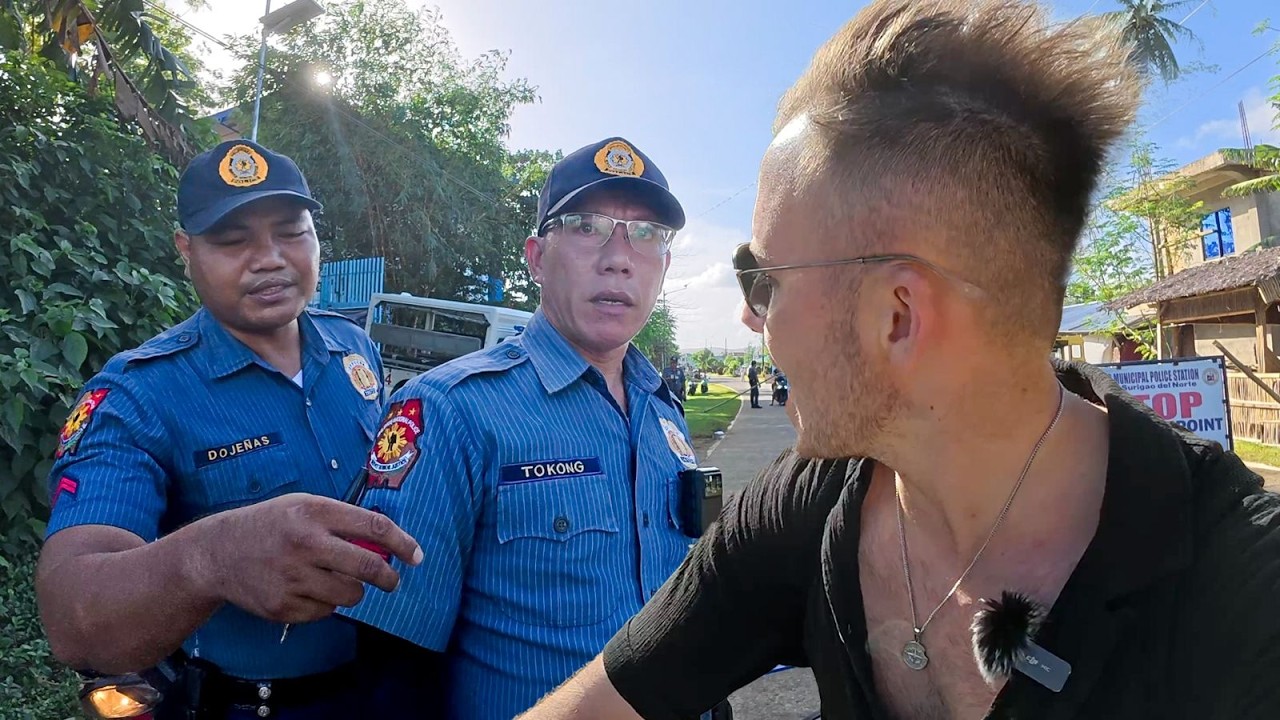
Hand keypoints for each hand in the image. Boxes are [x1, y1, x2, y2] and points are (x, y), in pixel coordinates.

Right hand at [194, 493, 422, 623]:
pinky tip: (306, 589)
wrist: (217, 553)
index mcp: (314, 513)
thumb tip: (387, 543)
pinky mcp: (284, 606)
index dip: (402, 543)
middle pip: (368, 567)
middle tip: (392, 581)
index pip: (374, 527)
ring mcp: (293, 578)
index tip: (416, 555)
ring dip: (353, 590)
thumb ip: (342, 520)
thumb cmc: (271, 524)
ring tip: (334, 579)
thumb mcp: (304, 506)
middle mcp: (305, 544)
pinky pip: (325, 611)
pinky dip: (325, 603)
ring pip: (351, 595)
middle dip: (389, 578)